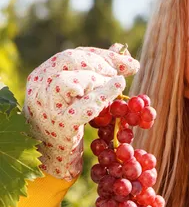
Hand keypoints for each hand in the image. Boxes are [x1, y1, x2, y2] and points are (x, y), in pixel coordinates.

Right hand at [24, 44, 139, 180]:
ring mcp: (48, 107)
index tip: (131, 63)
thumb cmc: (66, 123)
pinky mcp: (61, 125)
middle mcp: (40, 87)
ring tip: (116, 85)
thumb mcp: (78, 95)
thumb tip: (120, 49)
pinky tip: (116, 90)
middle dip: (102, 63)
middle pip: (70, 60)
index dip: (105, 56)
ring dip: (97, 79)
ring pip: (70, 80)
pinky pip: (83, 107)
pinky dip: (102, 96)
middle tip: (122, 73)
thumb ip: (95, 73)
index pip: (74, 55)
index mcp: (42, 75)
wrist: (52, 157)